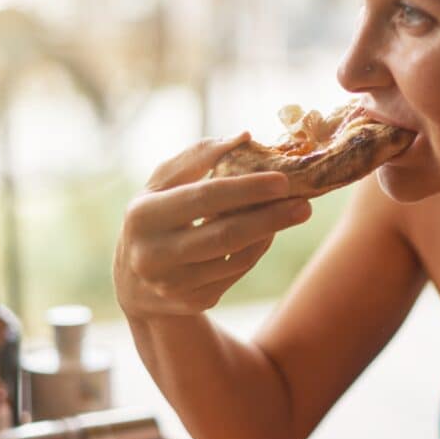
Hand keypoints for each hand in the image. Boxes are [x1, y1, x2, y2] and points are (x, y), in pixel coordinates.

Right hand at [114, 132, 311, 316]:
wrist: (134, 282)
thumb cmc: (156, 216)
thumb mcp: (163, 183)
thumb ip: (199, 156)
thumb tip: (244, 136)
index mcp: (144, 215)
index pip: (204, 198)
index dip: (247, 189)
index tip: (283, 181)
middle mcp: (154, 255)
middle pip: (226, 235)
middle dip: (271, 218)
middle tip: (305, 204)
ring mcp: (174, 284)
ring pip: (237, 257)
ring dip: (270, 232)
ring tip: (293, 211)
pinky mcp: (194, 302)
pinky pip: (237, 273)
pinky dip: (257, 250)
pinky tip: (267, 232)